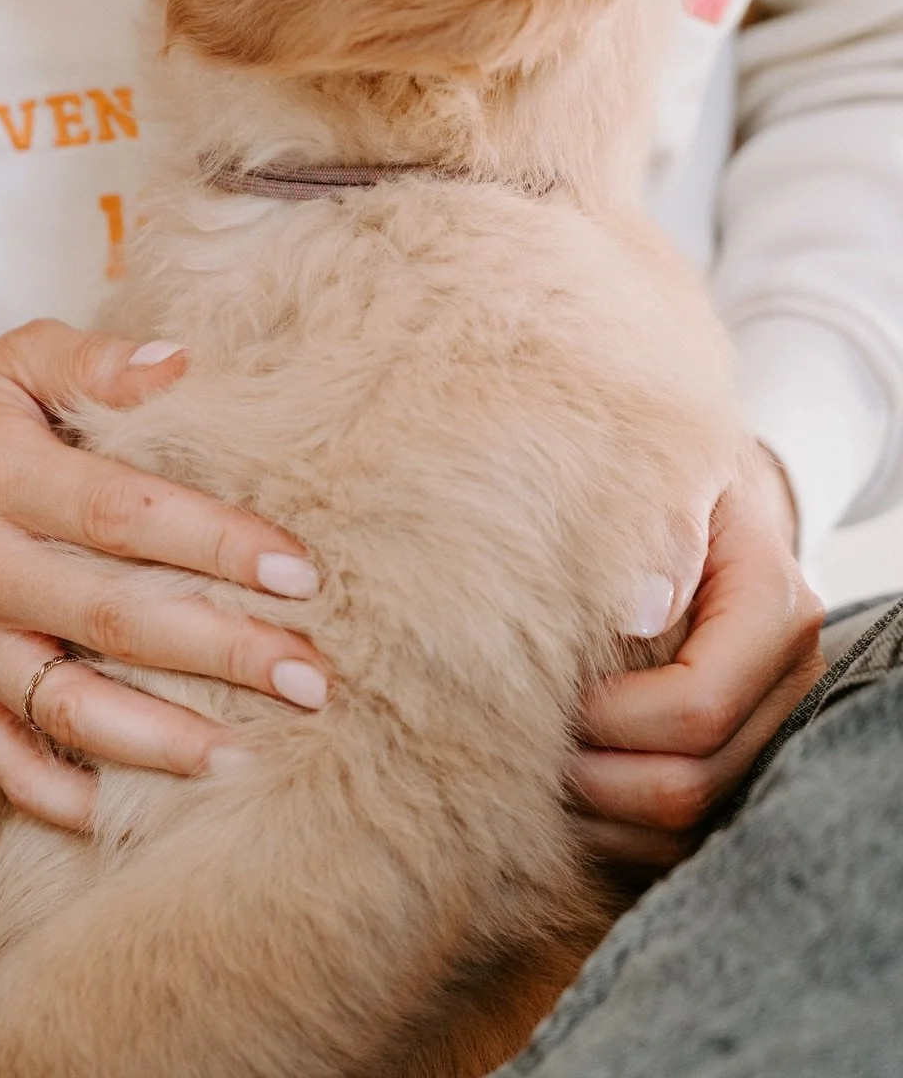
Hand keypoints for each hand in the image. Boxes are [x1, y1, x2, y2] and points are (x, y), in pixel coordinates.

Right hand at [0, 319, 326, 829]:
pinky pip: (10, 764)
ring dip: (164, 742)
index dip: (216, 544)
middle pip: (114, 619)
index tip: (300, 571)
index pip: (123, 515)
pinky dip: (70, 798)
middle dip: (221, 652)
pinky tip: (147, 810)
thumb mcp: (19, 361)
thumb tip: (187, 366)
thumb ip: (99, 362)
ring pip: (69, 710)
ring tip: (251, 755)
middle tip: (310, 675)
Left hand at [569, 441, 825, 873]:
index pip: (698, 707)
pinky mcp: (737, 764)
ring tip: (531, 763)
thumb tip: (637, 608)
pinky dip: (613, 832)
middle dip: (593, 775)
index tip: (548, 691)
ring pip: (686, 826)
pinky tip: (560, 789)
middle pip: (692, 782)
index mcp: (774, 607)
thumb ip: (657, 522)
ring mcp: (769, 732)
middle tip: (517, 737)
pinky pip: (682, 839)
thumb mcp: (665, 466)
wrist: (695, 497)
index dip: (611, 718)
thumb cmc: (657, 479)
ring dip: (597, 813)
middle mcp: (789, 684)